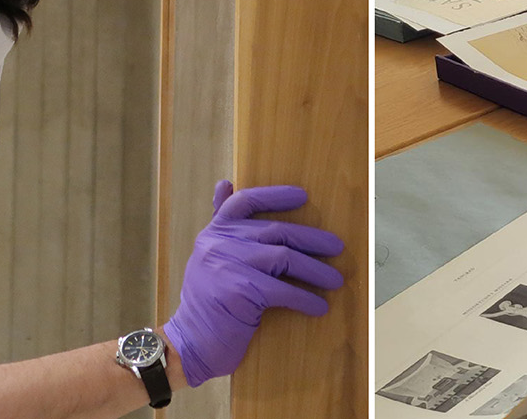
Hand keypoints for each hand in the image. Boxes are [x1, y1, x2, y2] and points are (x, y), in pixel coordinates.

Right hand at [161, 180, 344, 387]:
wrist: (190, 342)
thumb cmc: (207, 303)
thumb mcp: (209, 258)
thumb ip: (220, 225)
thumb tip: (225, 184)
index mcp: (214, 233)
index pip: (246, 202)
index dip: (275, 196)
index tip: (303, 195)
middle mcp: (219, 243)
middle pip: (275, 231)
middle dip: (311, 239)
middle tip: (336, 247)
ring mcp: (228, 265)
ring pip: (284, 257)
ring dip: (315, 270)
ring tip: (335, 280)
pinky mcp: (241, 290)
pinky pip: (283, 290)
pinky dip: (305, 299)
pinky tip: (319, 306)